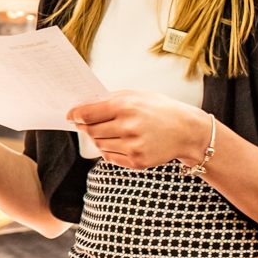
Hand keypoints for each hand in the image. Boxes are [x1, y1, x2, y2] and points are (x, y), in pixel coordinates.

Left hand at [68, 91, 208, 170]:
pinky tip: (120, 142)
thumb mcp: (137, 95)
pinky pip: (109, 157)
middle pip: (90, 131)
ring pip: (98, 145)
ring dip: (98, 138)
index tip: (70, 116)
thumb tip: (82, 107)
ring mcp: (132, 146)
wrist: (187, 131)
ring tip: (111, 131)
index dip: (75, 115)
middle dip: (86, 127)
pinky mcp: (137, 162)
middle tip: (87, 123)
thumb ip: (110, 99)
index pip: (88, 113)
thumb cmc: (160, 110)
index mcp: (126, 106)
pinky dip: (109, 150)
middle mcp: (128, 126)